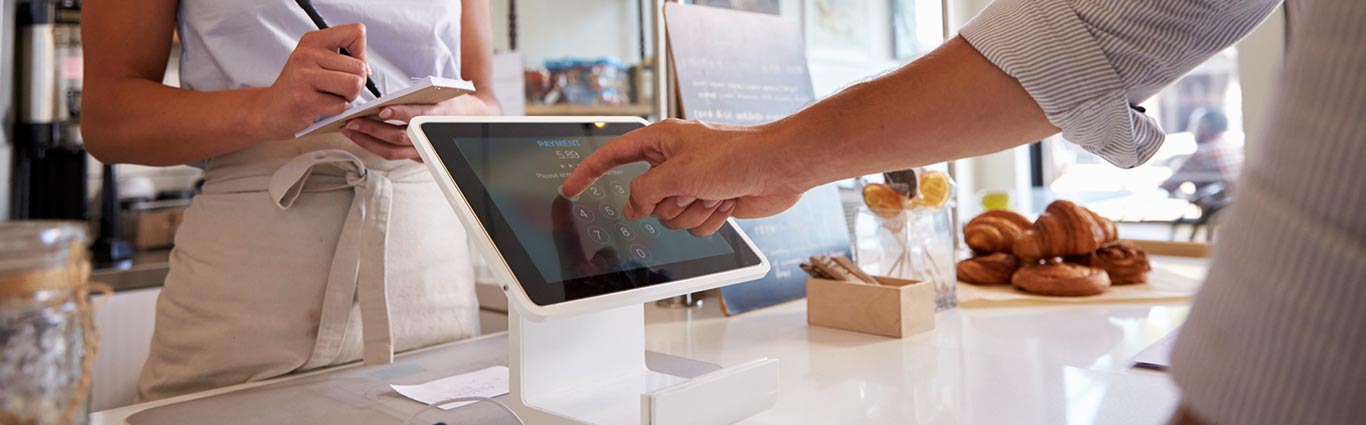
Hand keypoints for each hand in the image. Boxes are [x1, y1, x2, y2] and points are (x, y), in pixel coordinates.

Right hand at [252, 24, 371, 139]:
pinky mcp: (304, 99)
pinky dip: (336, 110)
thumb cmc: (299, 87)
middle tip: (338, 90)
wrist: (269, 110)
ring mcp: (304, 76)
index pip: (356, 32)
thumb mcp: (317, 62)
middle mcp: (307, 54)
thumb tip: (367, 69)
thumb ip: (344, 59)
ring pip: (354, 85)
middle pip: (360, 67)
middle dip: (357, 84)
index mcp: (314, 40)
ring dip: (348, 97)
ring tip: (330, 97)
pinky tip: (320, 107)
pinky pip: (340, 105)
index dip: (361, 54)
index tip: (348, 67)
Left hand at [340, 95, 495, 161]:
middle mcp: (431, 137)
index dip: (401, 114)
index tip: (383, 109)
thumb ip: (421, 97)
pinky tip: (360, 137)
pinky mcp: (417, 157)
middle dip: (372, 130)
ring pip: (392, 151)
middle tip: (352, 121)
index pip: (419, 117)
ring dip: (367, 141)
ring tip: (350, 130)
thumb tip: (387, 102)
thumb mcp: (443, 94)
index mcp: (441, 116)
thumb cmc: (454, 104)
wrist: (473, 122)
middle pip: (398, 138)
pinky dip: (374, 146)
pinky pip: (393, 154)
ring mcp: (424, 151)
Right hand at [561, 119, 809, 236]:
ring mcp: (692, 185)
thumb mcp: (679, 173)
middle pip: (645, 199)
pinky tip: (728, 202)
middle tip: (692, 189)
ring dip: (694, 212)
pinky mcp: (709, 203)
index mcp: (661, 141)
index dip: (589, 173)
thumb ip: (645, 192)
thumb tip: (633, 207)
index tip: (570, 189)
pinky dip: (710, 219)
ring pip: (669, 218)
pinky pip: (693, 227)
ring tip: (715, 193)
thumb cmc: (737, 156)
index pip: (613, 156)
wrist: (779, 168)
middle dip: (669, 202)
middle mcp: (674, 163)